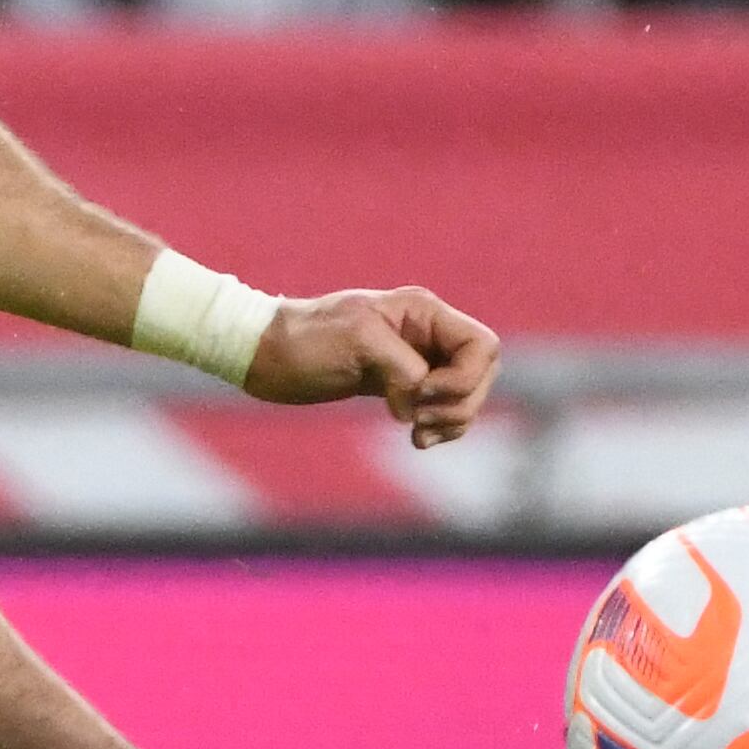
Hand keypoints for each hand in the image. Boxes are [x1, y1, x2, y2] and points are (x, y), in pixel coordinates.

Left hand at [246, 287, 497, 446]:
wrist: (266, 355)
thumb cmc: (305, 340)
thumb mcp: (357, 343)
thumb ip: (402, 369)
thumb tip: (417, 407)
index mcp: (422, 312)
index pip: (482, 346)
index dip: (466, 378)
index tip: (424, 393)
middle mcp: (426, 333)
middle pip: (481, 374)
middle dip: (460, 404)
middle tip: (419, 421)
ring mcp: (416, 360)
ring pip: (465, 396)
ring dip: (452, 421)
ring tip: (417, 434)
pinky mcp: (402, 385)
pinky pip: (442, 408)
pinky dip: (438, 427)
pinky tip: (414, 436)